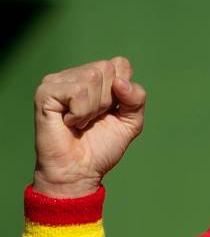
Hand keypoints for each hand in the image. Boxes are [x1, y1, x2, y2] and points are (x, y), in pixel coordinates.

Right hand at [33, 57, 145, 196]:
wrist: (80, 172)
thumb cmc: (100, 148)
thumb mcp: (130, 122)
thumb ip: (137, 98)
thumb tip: (120, 82)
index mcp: (94, 78)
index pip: (120, 64)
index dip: (123, 92)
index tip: (110, 113)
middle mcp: (75, 75)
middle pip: (107, 69)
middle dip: (108, 101)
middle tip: (93, 120)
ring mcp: (58, 81)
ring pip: (92, 77)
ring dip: (93, 109)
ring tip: (80, 123)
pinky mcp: (45, 92)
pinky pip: (77, 91)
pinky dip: (80, 113)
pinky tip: (69, 123)